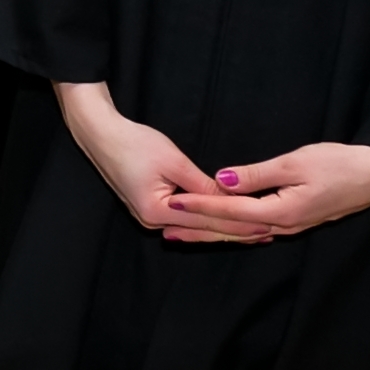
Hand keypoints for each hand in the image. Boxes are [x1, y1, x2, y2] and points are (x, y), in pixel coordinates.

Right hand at [54, 82, 273, 240]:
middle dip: (236, 232)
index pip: (207, 222)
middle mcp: (152, 222)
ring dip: (224, 228)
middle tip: (269, 233)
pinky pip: (185, 220)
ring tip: (254, 232)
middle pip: (202, 231)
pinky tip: (225, 221)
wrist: (101, 135)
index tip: (266, 225)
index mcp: (157, 212)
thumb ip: (203, 185)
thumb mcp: (175, 161)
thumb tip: (232, 200)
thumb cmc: (135, 143)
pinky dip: (207, 220)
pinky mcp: (150, 209)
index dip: (238, 223)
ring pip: (195, 228)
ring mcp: (149, 218)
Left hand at [163, 142, 369, 239]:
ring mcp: (291, 226)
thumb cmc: (341, 164)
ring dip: (213, 233)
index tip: (173, 202)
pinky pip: (256, 229)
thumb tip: (222, 180)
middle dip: (198, 230)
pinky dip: (234, 230)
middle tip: (165, 230)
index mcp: (282, 212)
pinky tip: (223, 229)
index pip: (230, 211)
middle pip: (232, 231)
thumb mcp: (296, 162)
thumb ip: (257, 174)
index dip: (200, 206)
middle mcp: (284, 226)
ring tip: (184, 233)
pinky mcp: (296, 220)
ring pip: (243, 233)